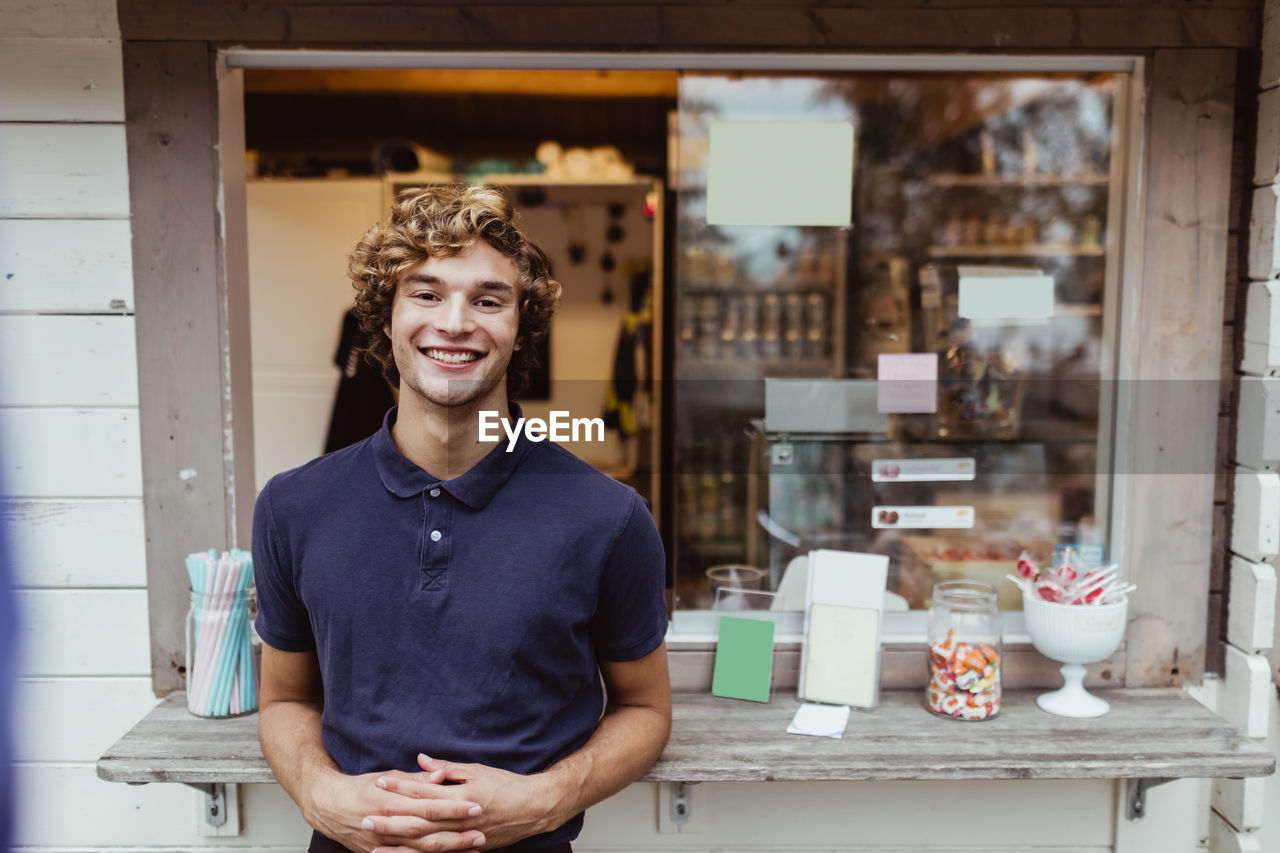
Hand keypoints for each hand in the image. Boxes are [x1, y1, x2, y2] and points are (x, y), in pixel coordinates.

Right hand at [306, 766, 486, 852]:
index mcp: (391, 801)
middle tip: (482, 831)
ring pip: (420, 851)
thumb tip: (441, 774)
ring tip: (473, 847)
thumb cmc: (361, 788)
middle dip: (456, 833)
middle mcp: (387, 825)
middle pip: (427, 832)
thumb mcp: (388, 776)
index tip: (475, 805)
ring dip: (448, 850)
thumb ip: (417, 779)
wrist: (328, 806)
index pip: (428, 805)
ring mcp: (383, 844)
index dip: (453, 807)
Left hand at [365, 754, 562, 851]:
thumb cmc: (506, 786)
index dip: (401, 787)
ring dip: (399, 847)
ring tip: (375, 846)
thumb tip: (422, 760)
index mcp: (461, 796)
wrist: (534, 808)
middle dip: (391, 822)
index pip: (424, 792)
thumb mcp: (477, 770)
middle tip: (365, 819)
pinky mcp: (468, 849)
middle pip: (419, 823)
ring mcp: (464, 838)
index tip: (379, 782)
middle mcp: (460, 820)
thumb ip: (447, 768)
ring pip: (426, 846)